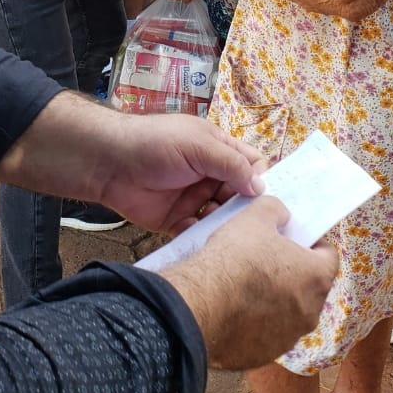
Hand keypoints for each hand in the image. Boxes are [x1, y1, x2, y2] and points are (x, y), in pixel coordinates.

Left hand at [0, 91, 265, 224]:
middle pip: (242, 197)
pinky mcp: (178, 222)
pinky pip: (199, 234)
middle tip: (266, 231)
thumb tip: (262, 187)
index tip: (283, 203)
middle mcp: (211, 176)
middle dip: (252, 211)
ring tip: (241, 243)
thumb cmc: (157, 144)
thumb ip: (231, 165)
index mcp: (220, 151)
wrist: (109, 164)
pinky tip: (212, 248)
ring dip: (230, 228)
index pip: (253, 166)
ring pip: (223, 219)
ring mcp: (195, 200)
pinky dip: (206, 240)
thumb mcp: (199, 146)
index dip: (267, 181)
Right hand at [160, 197, 338, 368]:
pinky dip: (256, 324)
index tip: (295, 241)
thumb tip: (280, 215)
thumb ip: (275, 211)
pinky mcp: (264, 355)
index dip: (312, 245)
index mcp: (316, 277)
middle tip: (267, 261)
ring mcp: (288, 337)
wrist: (200, 304)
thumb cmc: (234, 260)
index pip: (329, 257)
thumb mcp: (255, 217)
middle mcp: (310, 312)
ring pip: (288, 314)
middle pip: (309, 287)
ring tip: (247, 287)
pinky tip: (234, 311)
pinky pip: (266, 335)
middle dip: (293, 274)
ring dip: (275, 302)